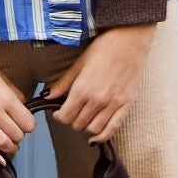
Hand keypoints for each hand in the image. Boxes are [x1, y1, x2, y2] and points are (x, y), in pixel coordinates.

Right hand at [0, 40, 37, 167]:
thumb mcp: (1, 76)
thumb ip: (14, 93)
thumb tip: (23, 105)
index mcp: (6, 98)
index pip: (28, 123)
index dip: (29, 124)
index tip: (26, 122)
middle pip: (17, 135)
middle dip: (20, 135)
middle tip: (17, 131)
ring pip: (2, 143)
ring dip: (10, 147)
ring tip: (11, 145)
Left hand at [40, 24, 160, 143]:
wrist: (130, 41)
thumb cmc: (103, 48)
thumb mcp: (79, 63)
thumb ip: (63, 83)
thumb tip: (47, 96)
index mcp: (82, 89)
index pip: (65, 116)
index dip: (59, 117)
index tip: (58, 112)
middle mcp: (97, 100)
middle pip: (78, 125)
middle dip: (71, 121)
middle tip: (71, 113)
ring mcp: (113, 104)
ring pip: (93, 130)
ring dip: (85, 128)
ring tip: (84, 119)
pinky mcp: (126, 105)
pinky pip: (113, 129)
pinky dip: (102, 136)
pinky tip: (95, 136)